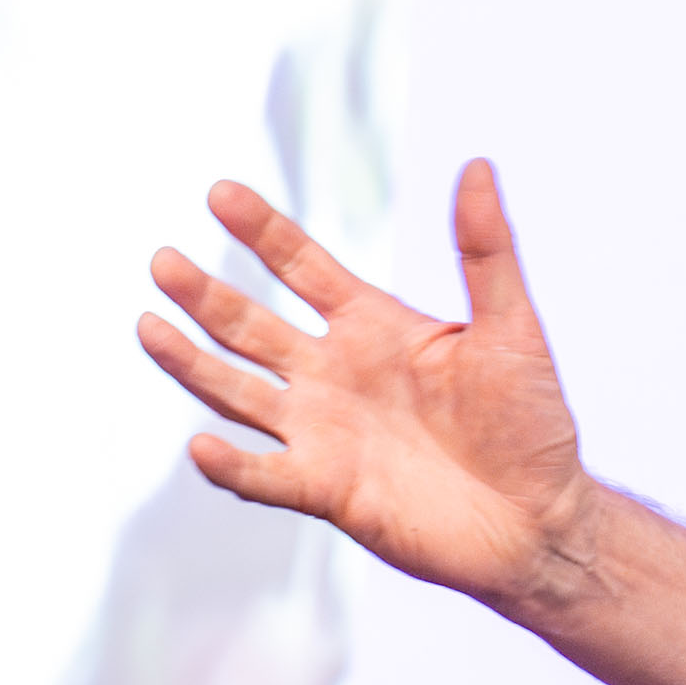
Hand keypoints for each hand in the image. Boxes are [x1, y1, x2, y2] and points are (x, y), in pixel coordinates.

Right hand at [137, 161, 599, 616]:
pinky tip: (201, 444)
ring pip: (238, 392)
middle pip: (251, 325)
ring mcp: (324, 432)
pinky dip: (231, 465)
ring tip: (147, 325)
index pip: (303, 266)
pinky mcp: (326, 490)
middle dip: (206, 294)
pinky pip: (264, 475)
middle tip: (162, 259)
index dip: (262, 231)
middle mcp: (335, 374)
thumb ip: (487, 250)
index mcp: (374, 326)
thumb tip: (477, 165)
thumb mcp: (511, 326)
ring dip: (192, 363)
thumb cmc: (532, 422)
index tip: (220, 192)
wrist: (538, 519)